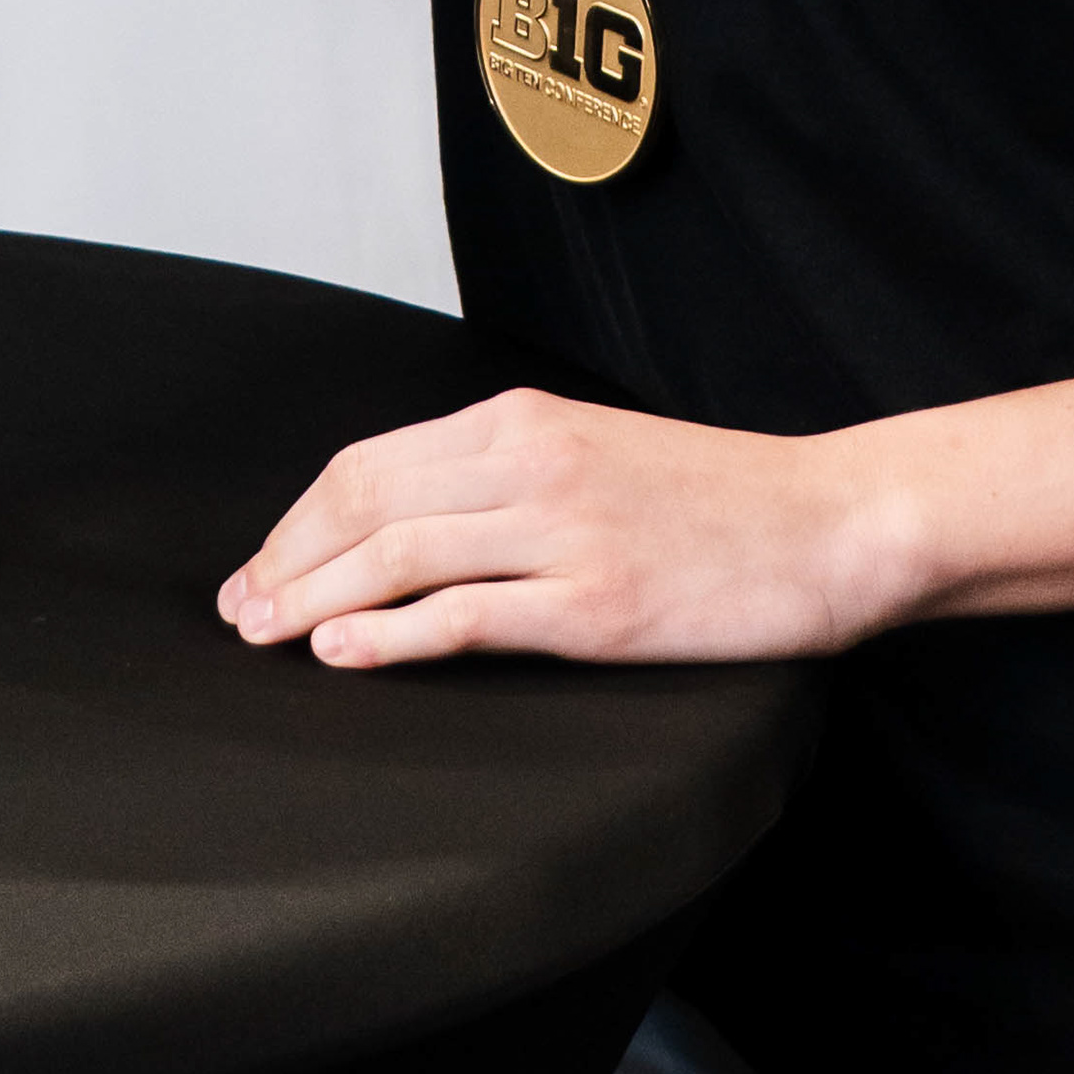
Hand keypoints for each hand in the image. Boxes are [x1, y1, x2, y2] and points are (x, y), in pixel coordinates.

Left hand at [215, 387, 911, 670]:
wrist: (832, 520)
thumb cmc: (719, 498)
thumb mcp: (598, 453)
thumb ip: (509, 473)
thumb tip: (415, 519)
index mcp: (523, 421)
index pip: (371, 462)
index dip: (299, 519)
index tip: (263, 564)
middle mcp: (530, 463)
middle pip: (365, 504)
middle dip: (286, 559)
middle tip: (241, 612)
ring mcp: (562, 533)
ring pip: (399, 555)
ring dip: (314, 596)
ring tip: (268, 635)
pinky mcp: (594, 604)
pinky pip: (466, 615)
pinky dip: (389, 633)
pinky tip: (342, 652)